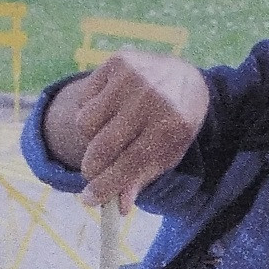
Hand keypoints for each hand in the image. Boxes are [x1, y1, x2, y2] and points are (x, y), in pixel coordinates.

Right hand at [45, 49, 208, 214]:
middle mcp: (150, 99)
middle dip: (91, 168)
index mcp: (169, 127)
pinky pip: (84, 99)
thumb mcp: (167, 155)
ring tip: (106, 135)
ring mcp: (132, 77)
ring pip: (86, 123)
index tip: (89, 200)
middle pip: (103, 146)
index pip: (130, 163)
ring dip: (90, 138)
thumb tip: (119, 206)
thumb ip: (141, 179)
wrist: (185, 79)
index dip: (106, 185)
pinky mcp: (116, 62)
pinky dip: (89, 111)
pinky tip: (107, 111)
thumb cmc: (172, 126)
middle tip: (91, 174)